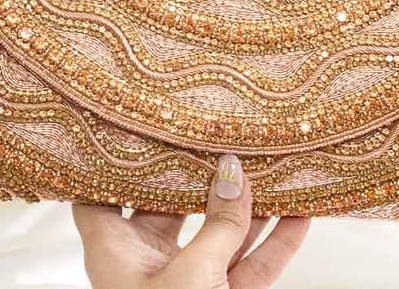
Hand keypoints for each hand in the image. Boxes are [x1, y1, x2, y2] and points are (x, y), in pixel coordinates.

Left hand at [73, 154, 308, 288]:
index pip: (99, 196)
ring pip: (219, 231)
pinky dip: (275, 242)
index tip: (134, 125)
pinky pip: (250, 264)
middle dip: (200, 174)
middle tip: (221, 134)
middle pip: (171, 205)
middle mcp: (149, 263)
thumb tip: (233, 170)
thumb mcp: (192, 278)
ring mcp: (189, 281)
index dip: (111, 162)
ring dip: (248, 204)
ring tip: (270, 166)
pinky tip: (299, 214)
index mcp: (117, 254)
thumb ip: (217, 224)